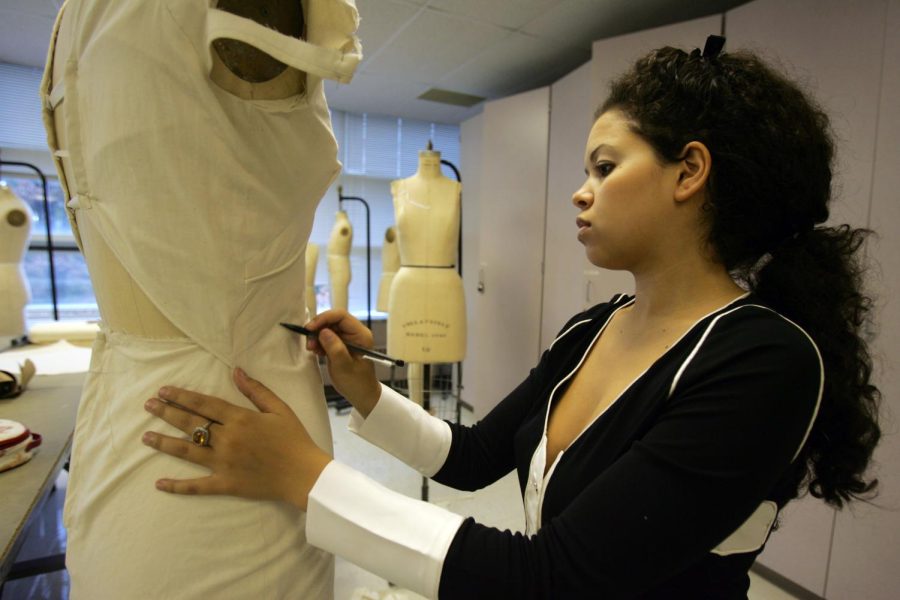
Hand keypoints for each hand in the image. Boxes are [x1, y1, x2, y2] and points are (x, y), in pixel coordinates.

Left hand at [141, 368, 330, 510]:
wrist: (304, 474)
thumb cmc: (294, 439)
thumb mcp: (279, 409)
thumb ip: (256, 390)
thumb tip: (235, 371)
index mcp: (240, 419)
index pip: (204, 404)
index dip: (181, 396)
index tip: (163, 391)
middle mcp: (227, 440)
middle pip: (190, 424)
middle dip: (167, 413)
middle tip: (148, 406)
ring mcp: (224, 463)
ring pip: (187, 451)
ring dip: (165, 443)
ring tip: (145, 436)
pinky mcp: (226, 484)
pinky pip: (197, 486)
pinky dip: (177, 486)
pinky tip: (159, 483)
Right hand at [305, 309, 381, 416]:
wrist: (361, 394)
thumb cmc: (356, 382)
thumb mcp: (344, 367)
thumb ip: (335, 348)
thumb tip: (323, 331)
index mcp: (361, 334)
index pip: (341, 316)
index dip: (324, 319)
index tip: (310, 329)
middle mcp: (355, 333)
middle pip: (333, 320)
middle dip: (318, 328)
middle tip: (309, 342)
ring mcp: (348, 338)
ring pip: (328, 328)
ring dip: (317, 336)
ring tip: (312, 348)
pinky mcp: (341, 344)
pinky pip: (327, 337)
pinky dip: (319, 342)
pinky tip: (316, 351)